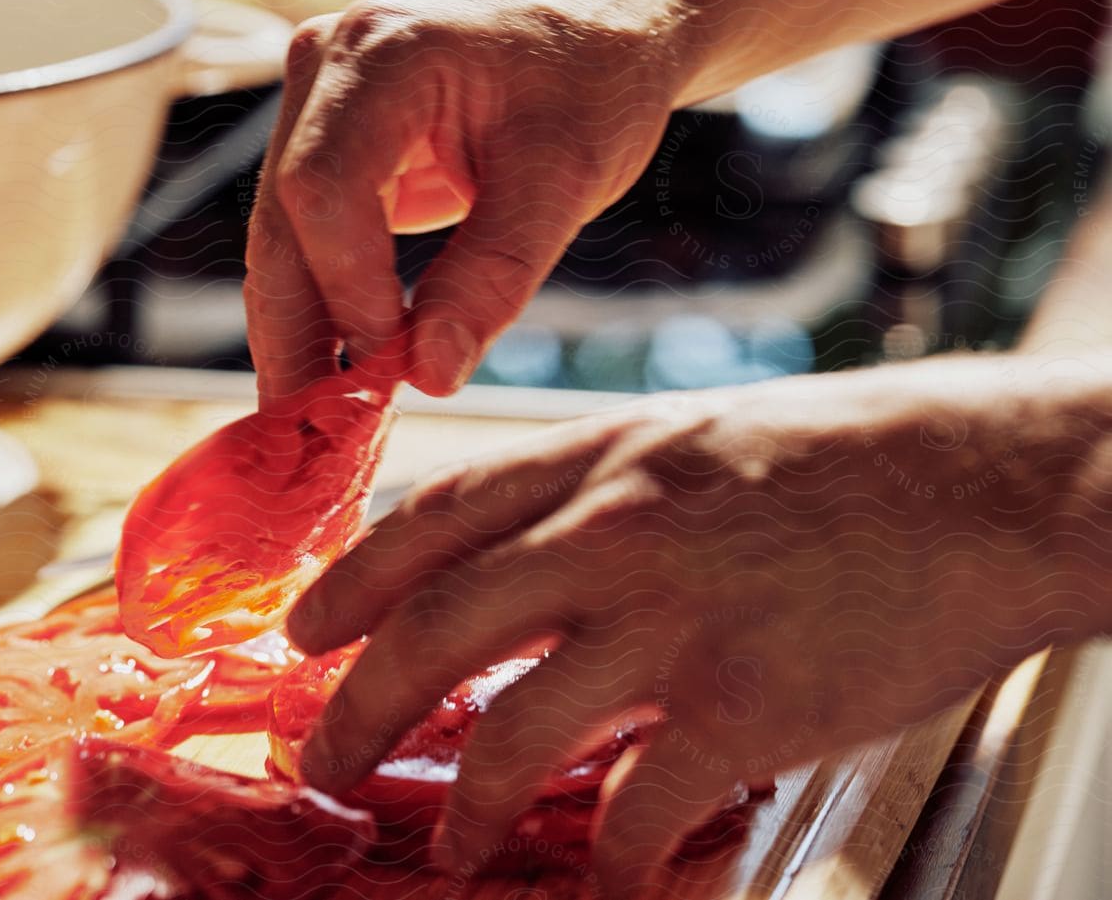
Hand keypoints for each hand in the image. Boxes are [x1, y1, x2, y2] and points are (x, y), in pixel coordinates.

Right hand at [243, 0, 692, 399]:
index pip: (324, 185)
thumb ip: (495, 275)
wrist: (599, 25)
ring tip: (315, 424)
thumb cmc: (595, 82)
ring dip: (299, 329)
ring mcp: (313, 97)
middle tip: (309, 437)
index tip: (391, 365)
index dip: (347, 287)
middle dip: (297, 331)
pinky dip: (322, 303)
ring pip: (279, 235)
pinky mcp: (321, 136)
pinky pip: (303, 233)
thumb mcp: (567, 179)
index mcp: (383, 49)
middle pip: (281, 218)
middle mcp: (325, 61)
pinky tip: (335, 371)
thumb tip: (431, 376)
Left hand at [286, 356, 1111, 896]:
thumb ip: (595, 494)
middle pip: (434, 627)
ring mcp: (672, 619)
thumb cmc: (850, 457)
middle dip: (359, 706)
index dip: (351, 580)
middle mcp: (611, 532)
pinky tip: (599, 884)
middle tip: (323, 758)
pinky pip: (635, 808)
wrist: (987, 482)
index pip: (432, 518)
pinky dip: (605, 863)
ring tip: (447, 845)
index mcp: (597, 458)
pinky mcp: (744, 705)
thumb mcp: (690, 438)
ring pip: (507, 730)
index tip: (304, 630)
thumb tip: (514, 562)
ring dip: (461, 804)